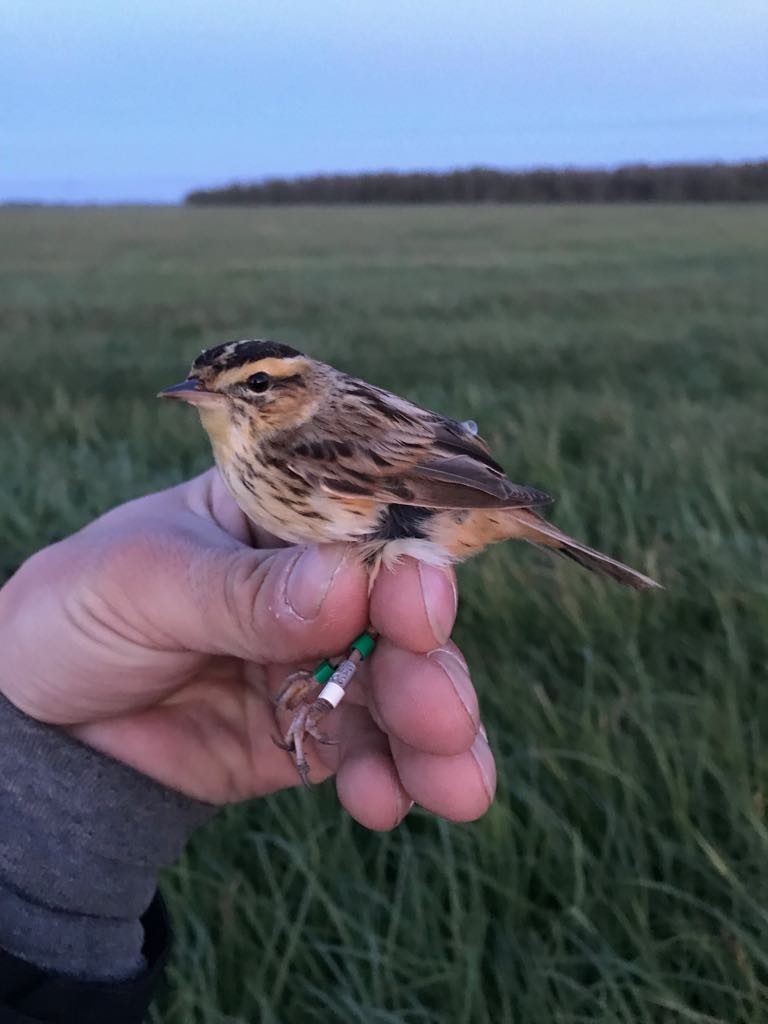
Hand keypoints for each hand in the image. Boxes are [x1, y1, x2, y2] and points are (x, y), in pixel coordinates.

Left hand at [0, 470, 494, 828]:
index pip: (368, 533)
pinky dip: (386, 781)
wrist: (38, 715)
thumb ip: (242, 590)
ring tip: (456, 786)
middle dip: (433, 671)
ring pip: (399, 697)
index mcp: (289, 517)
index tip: (421, 610)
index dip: (405, 570)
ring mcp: (317, 664)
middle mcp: (320, 588)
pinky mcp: (308, 735)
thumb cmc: (81, 606)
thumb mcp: (147, 579)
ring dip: (435, 740)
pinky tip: (385, 804)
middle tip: (444, 719)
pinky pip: (362, 757)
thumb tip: (345, 586)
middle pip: (402, 623)